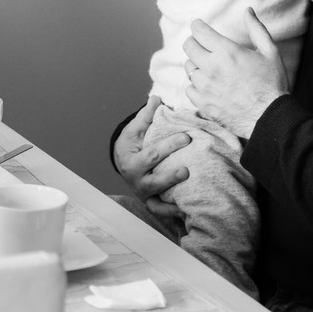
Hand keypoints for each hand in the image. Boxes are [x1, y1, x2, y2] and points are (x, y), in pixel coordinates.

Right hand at [113, 96, 189, 221]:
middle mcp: (136, 180)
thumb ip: (146, 116)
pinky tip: (187, 211)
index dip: (169, 146)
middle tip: (187, 170)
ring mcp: (144, 193)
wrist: (123, 163)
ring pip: (158, 199)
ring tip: (189, 194)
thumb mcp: (135, 130)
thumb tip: (156, 98)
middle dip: (171, 176)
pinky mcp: (151, 202)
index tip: (186, 137)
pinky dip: (172, 213)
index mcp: (132, 162)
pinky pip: (161, 211)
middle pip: (155, 180)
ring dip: (173, 197)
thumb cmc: (132, 144)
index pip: (152, 154)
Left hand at [183, 10, 287, 139]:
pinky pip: (189, 88)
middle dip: (194, 42)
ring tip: (209, 67)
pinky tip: (208, 85)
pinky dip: (195, 85)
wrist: (270, 118)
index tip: (200, 27)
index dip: (198, 26)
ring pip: (188, 67)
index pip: (198, 31)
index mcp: (226, 52)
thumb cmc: (272, 84)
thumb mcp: (270, 52)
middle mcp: (211, 67)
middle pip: (188, 46)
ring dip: (196, 64)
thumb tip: (248, 11)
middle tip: (203, 45)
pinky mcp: (203, 103)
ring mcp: (205, 87)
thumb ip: (256, 29)